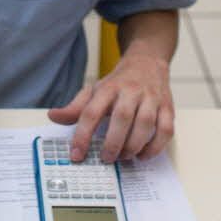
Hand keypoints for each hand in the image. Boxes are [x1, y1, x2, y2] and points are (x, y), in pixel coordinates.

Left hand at [47, 53, 173, 162]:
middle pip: (122, 117)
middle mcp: (130, 91)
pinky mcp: (167, 107)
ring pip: (146, 124)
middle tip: (105, 158)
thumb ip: (75, 107)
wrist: (147, 61)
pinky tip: (143, 155)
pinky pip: (166, 129)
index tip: (76, 154)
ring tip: (123, 157)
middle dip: (113, 142)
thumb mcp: (94, 90)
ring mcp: (151, 98)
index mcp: (108, 88)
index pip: (91, 112)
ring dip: (134, 145)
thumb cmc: (118, 82)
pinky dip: (155, 147)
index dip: (82, 135)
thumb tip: (53, 117)